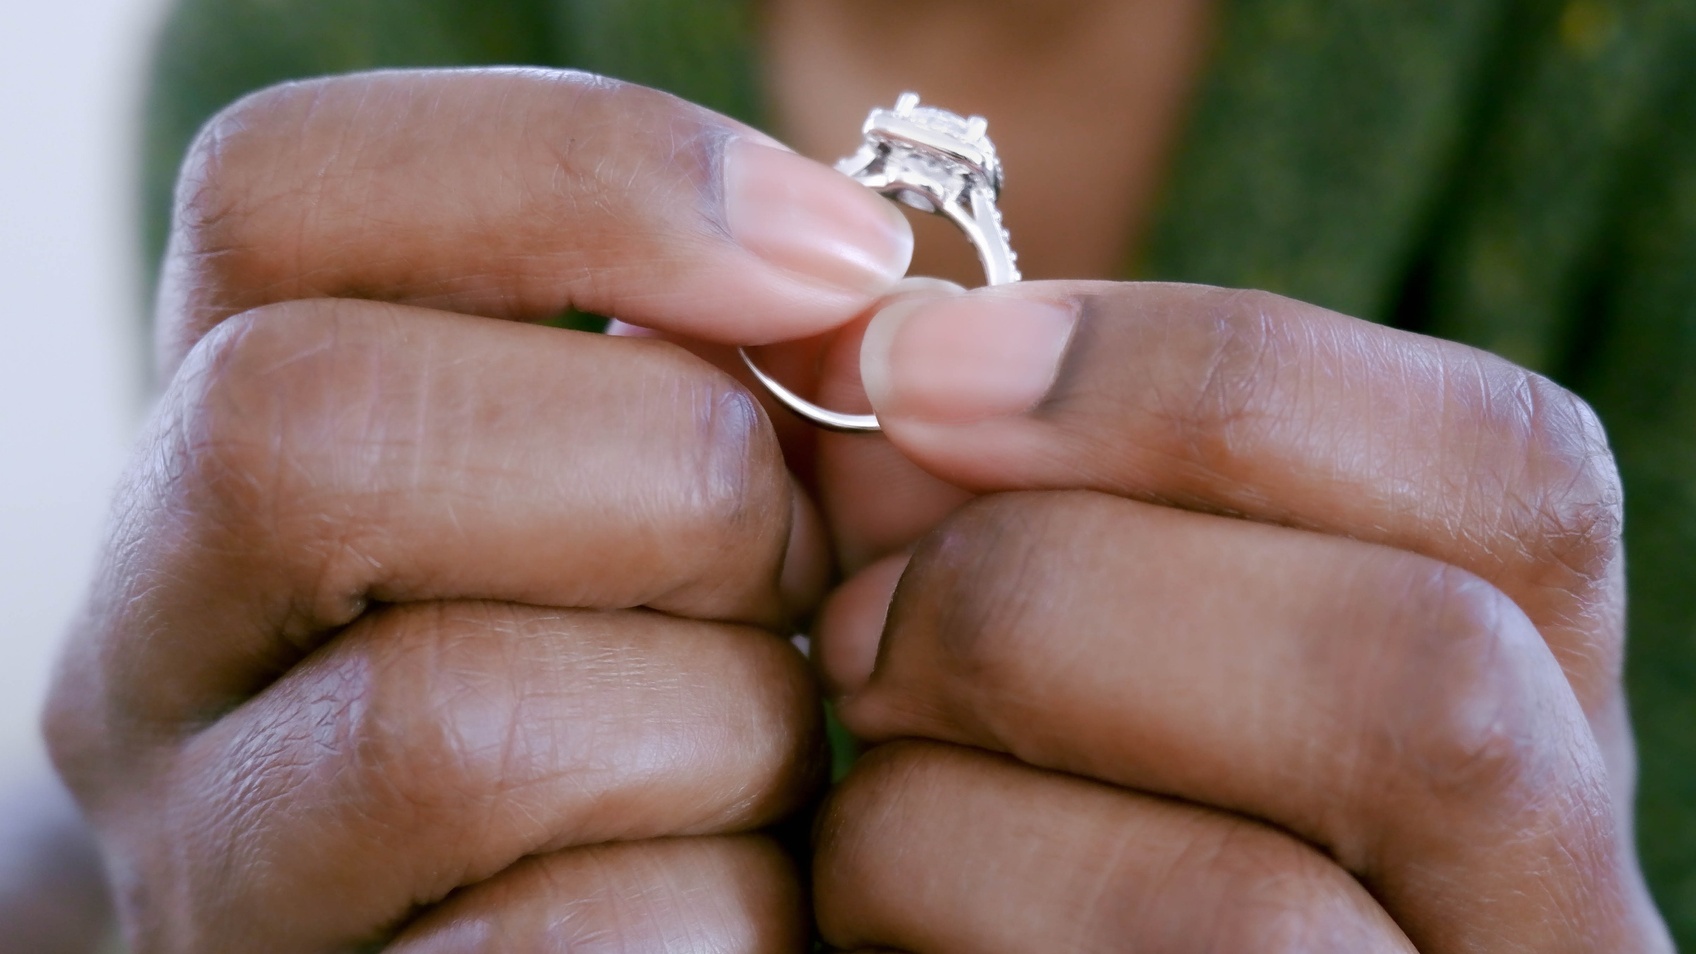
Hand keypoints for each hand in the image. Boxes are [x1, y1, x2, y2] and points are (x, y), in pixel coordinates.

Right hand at [43, 68, 916, 951]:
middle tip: (792, 559)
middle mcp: (152, 645)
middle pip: (308, 426)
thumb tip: (860, 302)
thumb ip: (734, 375)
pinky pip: (570, 941)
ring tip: (774, 741)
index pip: (277, 191)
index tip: (842, 255)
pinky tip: (742, 886)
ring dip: (725, 718)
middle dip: (668, 470)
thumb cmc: (634, 680)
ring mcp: (214, 857)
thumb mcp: (658, 492)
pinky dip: (726, 907)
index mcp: (224, 447)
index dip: (585, 175)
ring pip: (455, 718)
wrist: (540, 947)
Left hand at [805, 282, 1673, 951]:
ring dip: (952, 788)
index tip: (919, 357)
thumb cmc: (1048, 808)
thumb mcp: (1078, 626)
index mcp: (1539, 713)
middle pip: (1416, 667)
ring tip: (848, 746)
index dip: (1198, 375)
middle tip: (853, 605)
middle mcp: (1552, 900)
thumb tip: (900, 351)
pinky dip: (914, 906)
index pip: (1512, 473)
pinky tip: (857, 884)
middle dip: (1052, 588)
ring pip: (1247, 902)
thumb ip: (1020, 491)